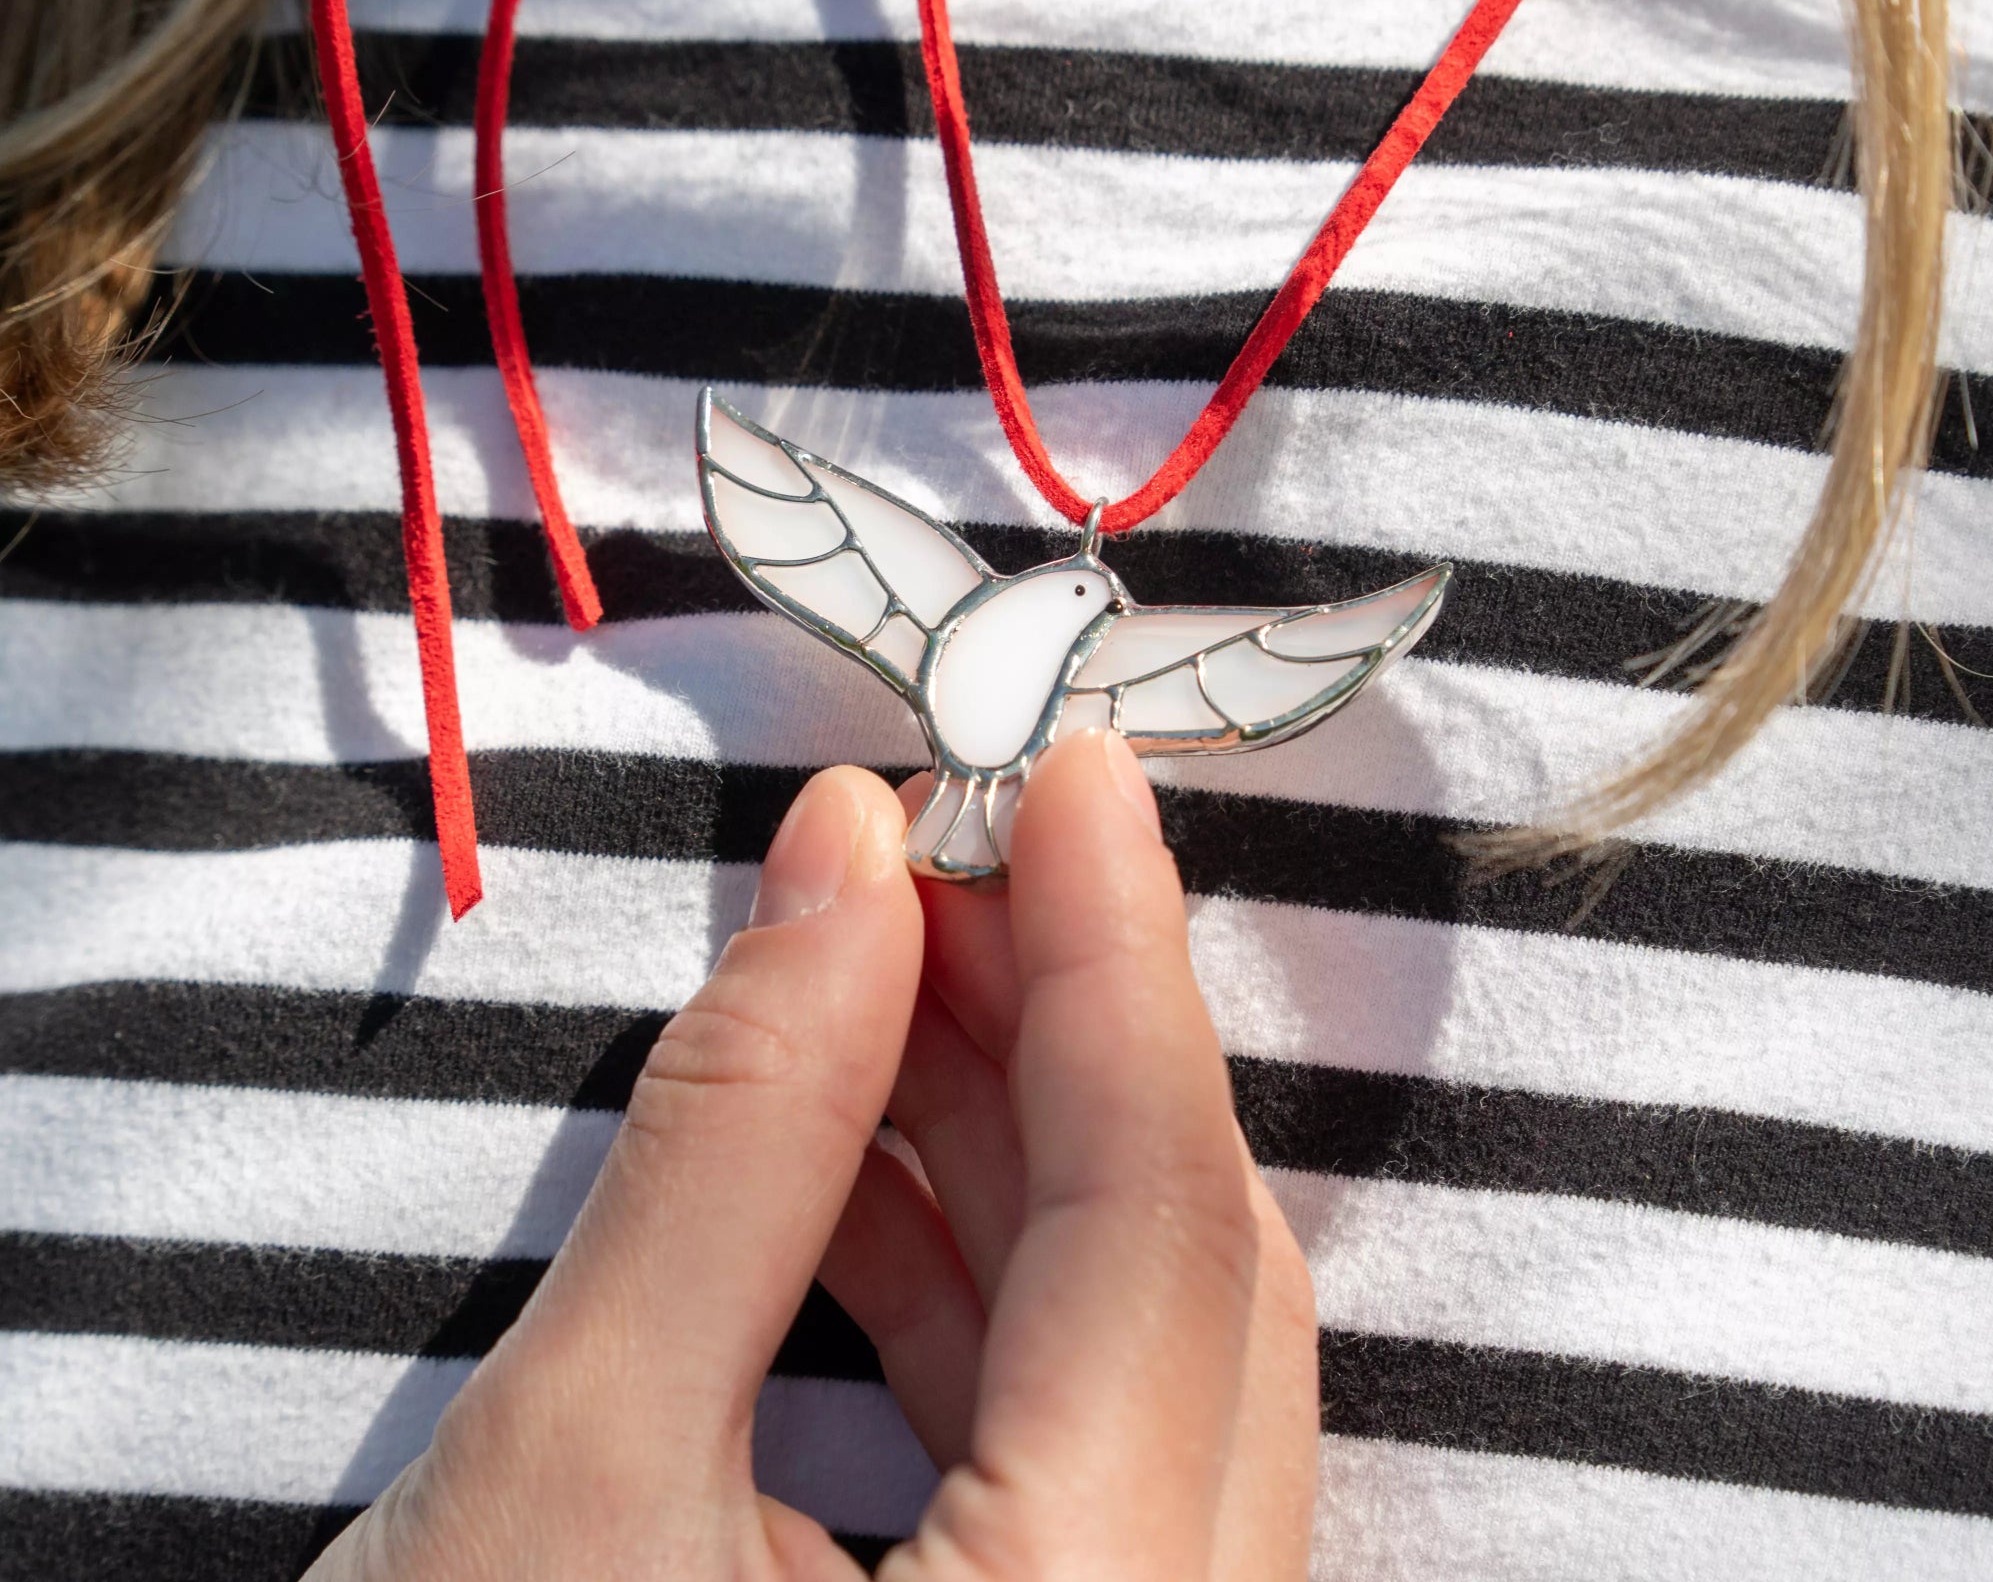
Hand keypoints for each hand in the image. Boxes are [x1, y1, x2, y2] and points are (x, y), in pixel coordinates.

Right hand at [305, 730, 1318, 1579]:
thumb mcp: (569, 1466)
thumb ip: (737, 1143)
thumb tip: (840, 864)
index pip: (1163, 1218)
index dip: (1118, 957)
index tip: (1074, 768)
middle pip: (1181, 1275)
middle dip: (1066, 1030)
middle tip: (949, 856)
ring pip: (1138, 1351)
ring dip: (1015, 1142)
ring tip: (885, 977)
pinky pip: (1072, 1436)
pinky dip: (977, 1275)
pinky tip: (860, 1165)